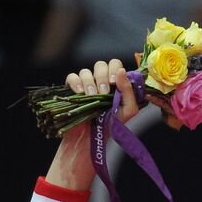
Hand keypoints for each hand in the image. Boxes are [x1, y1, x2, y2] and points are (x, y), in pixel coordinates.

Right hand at [48, 59, 139, 190]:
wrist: (93, 137)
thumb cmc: (112, 125)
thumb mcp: (128, 110)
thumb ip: (129, 91)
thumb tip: (121, 71)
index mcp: (116, 83)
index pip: (115, 64)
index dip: (114, 69)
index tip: (114, 82)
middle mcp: (101, 81)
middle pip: (100, 64)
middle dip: (102, 76)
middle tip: (104, 92)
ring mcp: (86, 84)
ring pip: (86, 71)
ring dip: (90, 83)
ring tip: (92, 97)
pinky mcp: (73, 89)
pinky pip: (72, 77)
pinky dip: (76, 83)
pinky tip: (80, 93)